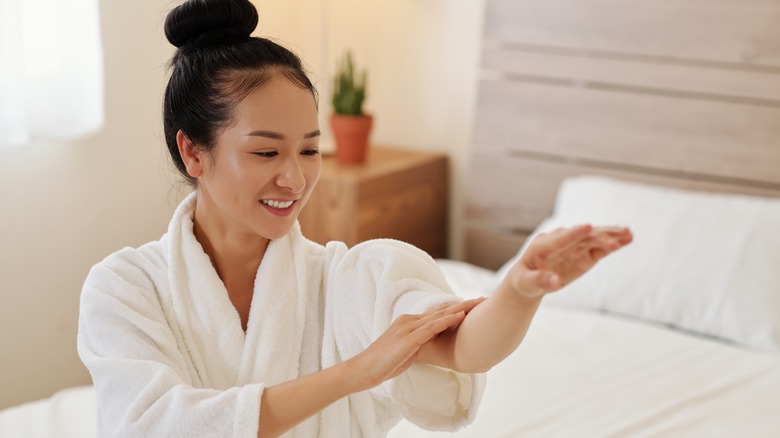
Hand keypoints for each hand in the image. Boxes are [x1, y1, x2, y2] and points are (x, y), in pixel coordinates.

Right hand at [348, 298, 484, 390]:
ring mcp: (408, 328)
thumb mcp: (405, 351)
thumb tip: (430, 346)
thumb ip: (418, 344)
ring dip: (461, 308)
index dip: (455, 308)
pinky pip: (432, 327)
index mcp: (408, 323)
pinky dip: (447, 320)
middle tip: (482, 299)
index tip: (473, 305)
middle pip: (441, 310)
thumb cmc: (383, 363)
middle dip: (463, 304)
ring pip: (439, 315)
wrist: (363, 369)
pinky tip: (461, 316)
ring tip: (478, 303)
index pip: (436, 313)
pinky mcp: (408, 339)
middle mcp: (409, 320)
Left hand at [506, 225, 632, 298]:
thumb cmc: (525, 280)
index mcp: (543, 245)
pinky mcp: (584, 253)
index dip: (574, 233)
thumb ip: (541, 281)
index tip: (588, 227)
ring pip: (594, 238)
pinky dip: (612, 244)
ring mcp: (574, 245)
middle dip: (600, 236)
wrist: (531, 278)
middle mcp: (561, 240)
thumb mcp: (528, 283)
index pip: (561, 238)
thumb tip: (555, 281)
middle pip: (582, 236)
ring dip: (611, 236)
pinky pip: (600, 247)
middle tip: (619, 236)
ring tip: (629, 234)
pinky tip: (627, 239)